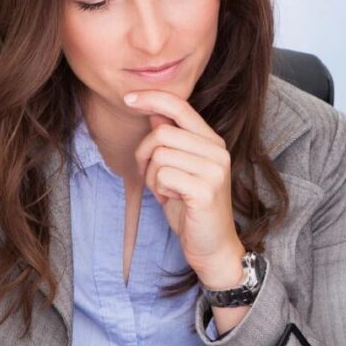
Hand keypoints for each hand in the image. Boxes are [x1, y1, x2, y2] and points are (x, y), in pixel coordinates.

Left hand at [125, 89, 244, 287]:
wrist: (213, 247)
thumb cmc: (192, 209)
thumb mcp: (179, 170)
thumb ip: (172, 141)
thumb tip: (154, 113)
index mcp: (212, 142)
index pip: (180, 106)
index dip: (152, 98)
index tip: (128, 98)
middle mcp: (217, 151)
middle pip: (161, 133)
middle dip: (144, 155)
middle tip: (151, 177)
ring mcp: (214, 170)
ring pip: (160, 155)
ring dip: (152, 177)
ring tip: (165, 191)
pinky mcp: (205, 189)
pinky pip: (163, 175)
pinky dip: (159, 189)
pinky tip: (172, 200)